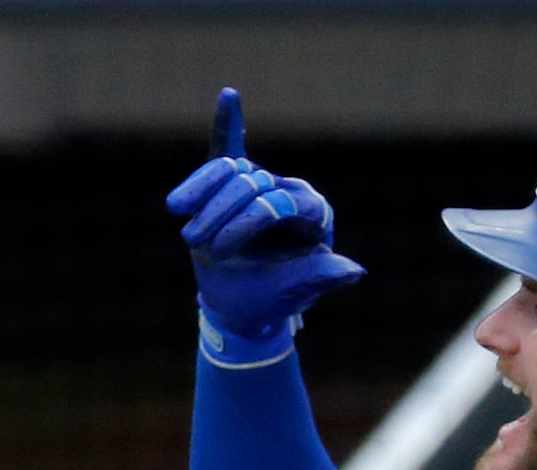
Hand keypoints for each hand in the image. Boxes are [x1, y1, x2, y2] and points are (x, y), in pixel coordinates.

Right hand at [164, 87, 365, 341]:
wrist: (239, 305)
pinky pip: (229, 150)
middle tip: (195, 243)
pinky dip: (227, 125)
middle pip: (255, 183)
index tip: (219, 250)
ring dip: (204, 191)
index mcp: (312, 214)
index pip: (284, 201)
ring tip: (180, 216)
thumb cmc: (268, 301)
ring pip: (232, 170)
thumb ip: (320, 277)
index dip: (249, 221)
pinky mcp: (235, 182)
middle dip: (221, 213)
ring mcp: (262, 184)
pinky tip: (229, 97)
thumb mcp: (291, 292)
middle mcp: (290, 191)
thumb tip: (355, 270)